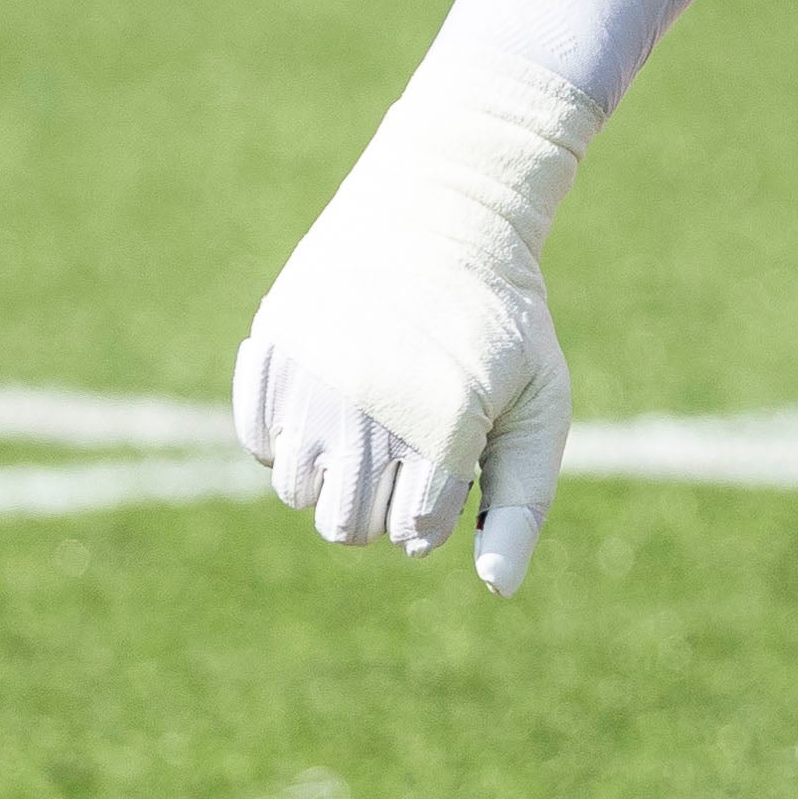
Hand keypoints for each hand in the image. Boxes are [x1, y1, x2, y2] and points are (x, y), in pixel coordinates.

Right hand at [231, 65, 596, 592]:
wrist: (445, 209)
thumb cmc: (503, 320)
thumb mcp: (539, 405)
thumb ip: (523, 503)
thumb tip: (497, 589)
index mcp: (442, 431)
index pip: (412, 536)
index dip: (434, 509)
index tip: (454, 459)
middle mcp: (368, 411)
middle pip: (345, 528)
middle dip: (378, 505)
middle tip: (408, 447)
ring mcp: (312, 381)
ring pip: (295, 493)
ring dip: (330, 474)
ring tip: (371, 419)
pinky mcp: (271, 350)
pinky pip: (258, 441)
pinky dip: (288, 434)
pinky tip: (332, 391)